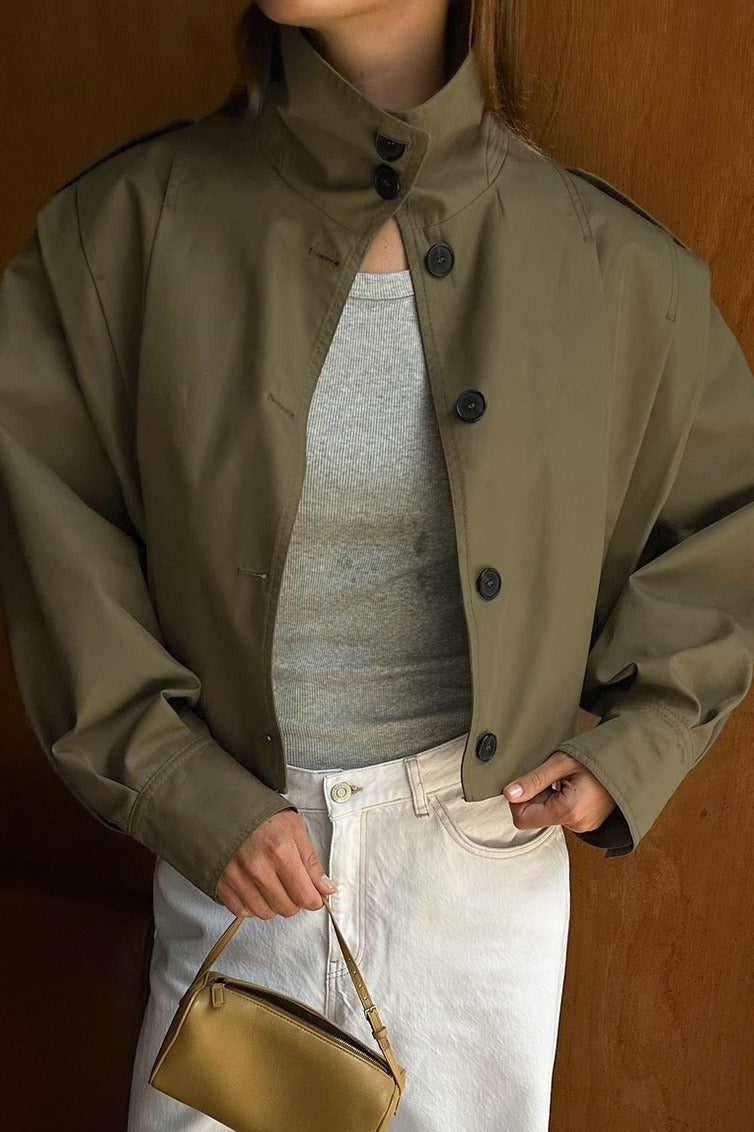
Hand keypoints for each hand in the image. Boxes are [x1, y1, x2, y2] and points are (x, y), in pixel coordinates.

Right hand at [216, 809, 336, 919]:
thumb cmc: (261, 815)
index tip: (314, 896)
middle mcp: (257, 867)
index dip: (314, 900)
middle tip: (293, 886)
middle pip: (286, 908)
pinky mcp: (221, 883)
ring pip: (265, 913)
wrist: (225, 807)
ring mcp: (237, 876)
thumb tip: (326, 888)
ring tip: (273, 885)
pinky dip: (251, 905)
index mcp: (280, 851)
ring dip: (273, 904)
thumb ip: (311, 861)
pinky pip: (242, 911)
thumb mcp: (294, 828)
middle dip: (295, 901)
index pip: (304, 896)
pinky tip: (256, 889)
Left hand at [502, 751, 616, 834]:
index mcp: (569, 812)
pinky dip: (560, 799)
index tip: (533, 780)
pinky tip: (573, 786)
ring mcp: (584, 826)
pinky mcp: (587, 822)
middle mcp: (577, 825)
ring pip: (547, 815)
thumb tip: (509, 793)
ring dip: (549, 797)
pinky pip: (561, 814)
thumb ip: (533, 780)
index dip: (519, 799)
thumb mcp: (561, 762)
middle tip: (554, 777)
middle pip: (534, 817)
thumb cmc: (599, 757)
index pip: (522, 819)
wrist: (630, 760)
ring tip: (567, 780)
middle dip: (536, 796)